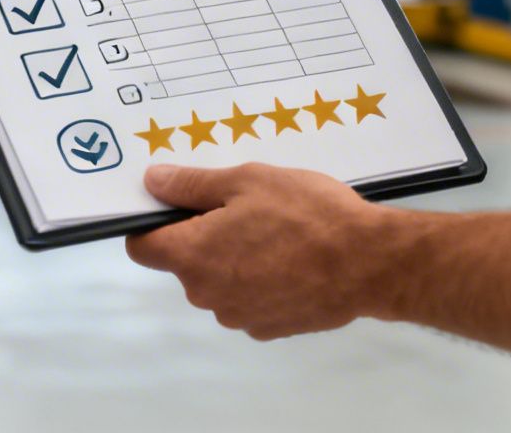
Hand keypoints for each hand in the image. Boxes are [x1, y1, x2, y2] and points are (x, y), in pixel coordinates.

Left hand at [126, 163, 395, 339]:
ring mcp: (238, 317)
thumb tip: (152, 182)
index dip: (151, 225)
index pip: (142, 248)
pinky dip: (261, 282)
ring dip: (235, 260)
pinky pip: (250, 300)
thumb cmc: (304, 213)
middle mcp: (206, 295)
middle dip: (204, 237)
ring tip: (276, 233)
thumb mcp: (246, 181)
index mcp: (192, 256)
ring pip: (220, 282)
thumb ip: (192, 185)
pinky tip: (293, 261)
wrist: (368, 262)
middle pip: (186, 263)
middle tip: (245, 208)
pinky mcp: (269, 329)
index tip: (175, 206)